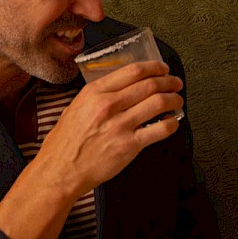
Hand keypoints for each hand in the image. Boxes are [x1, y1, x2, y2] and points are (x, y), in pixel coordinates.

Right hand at [33, 61, 184, 196]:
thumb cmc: (65, 143)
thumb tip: (123, 87)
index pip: (133, 71)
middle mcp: (108, 106)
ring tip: (177, 100)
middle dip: (169, 81)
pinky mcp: (130, 145)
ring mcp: (120, 125)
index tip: (162, 69)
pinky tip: (172, 122)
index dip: (154, 67)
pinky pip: (161, 129)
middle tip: (175, 83)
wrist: (60, 171)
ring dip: (174, 99)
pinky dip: (172, 123)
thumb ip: (99, 95)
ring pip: (159, 103)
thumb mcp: (76, 107)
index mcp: (94, 93)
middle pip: (150, 84)